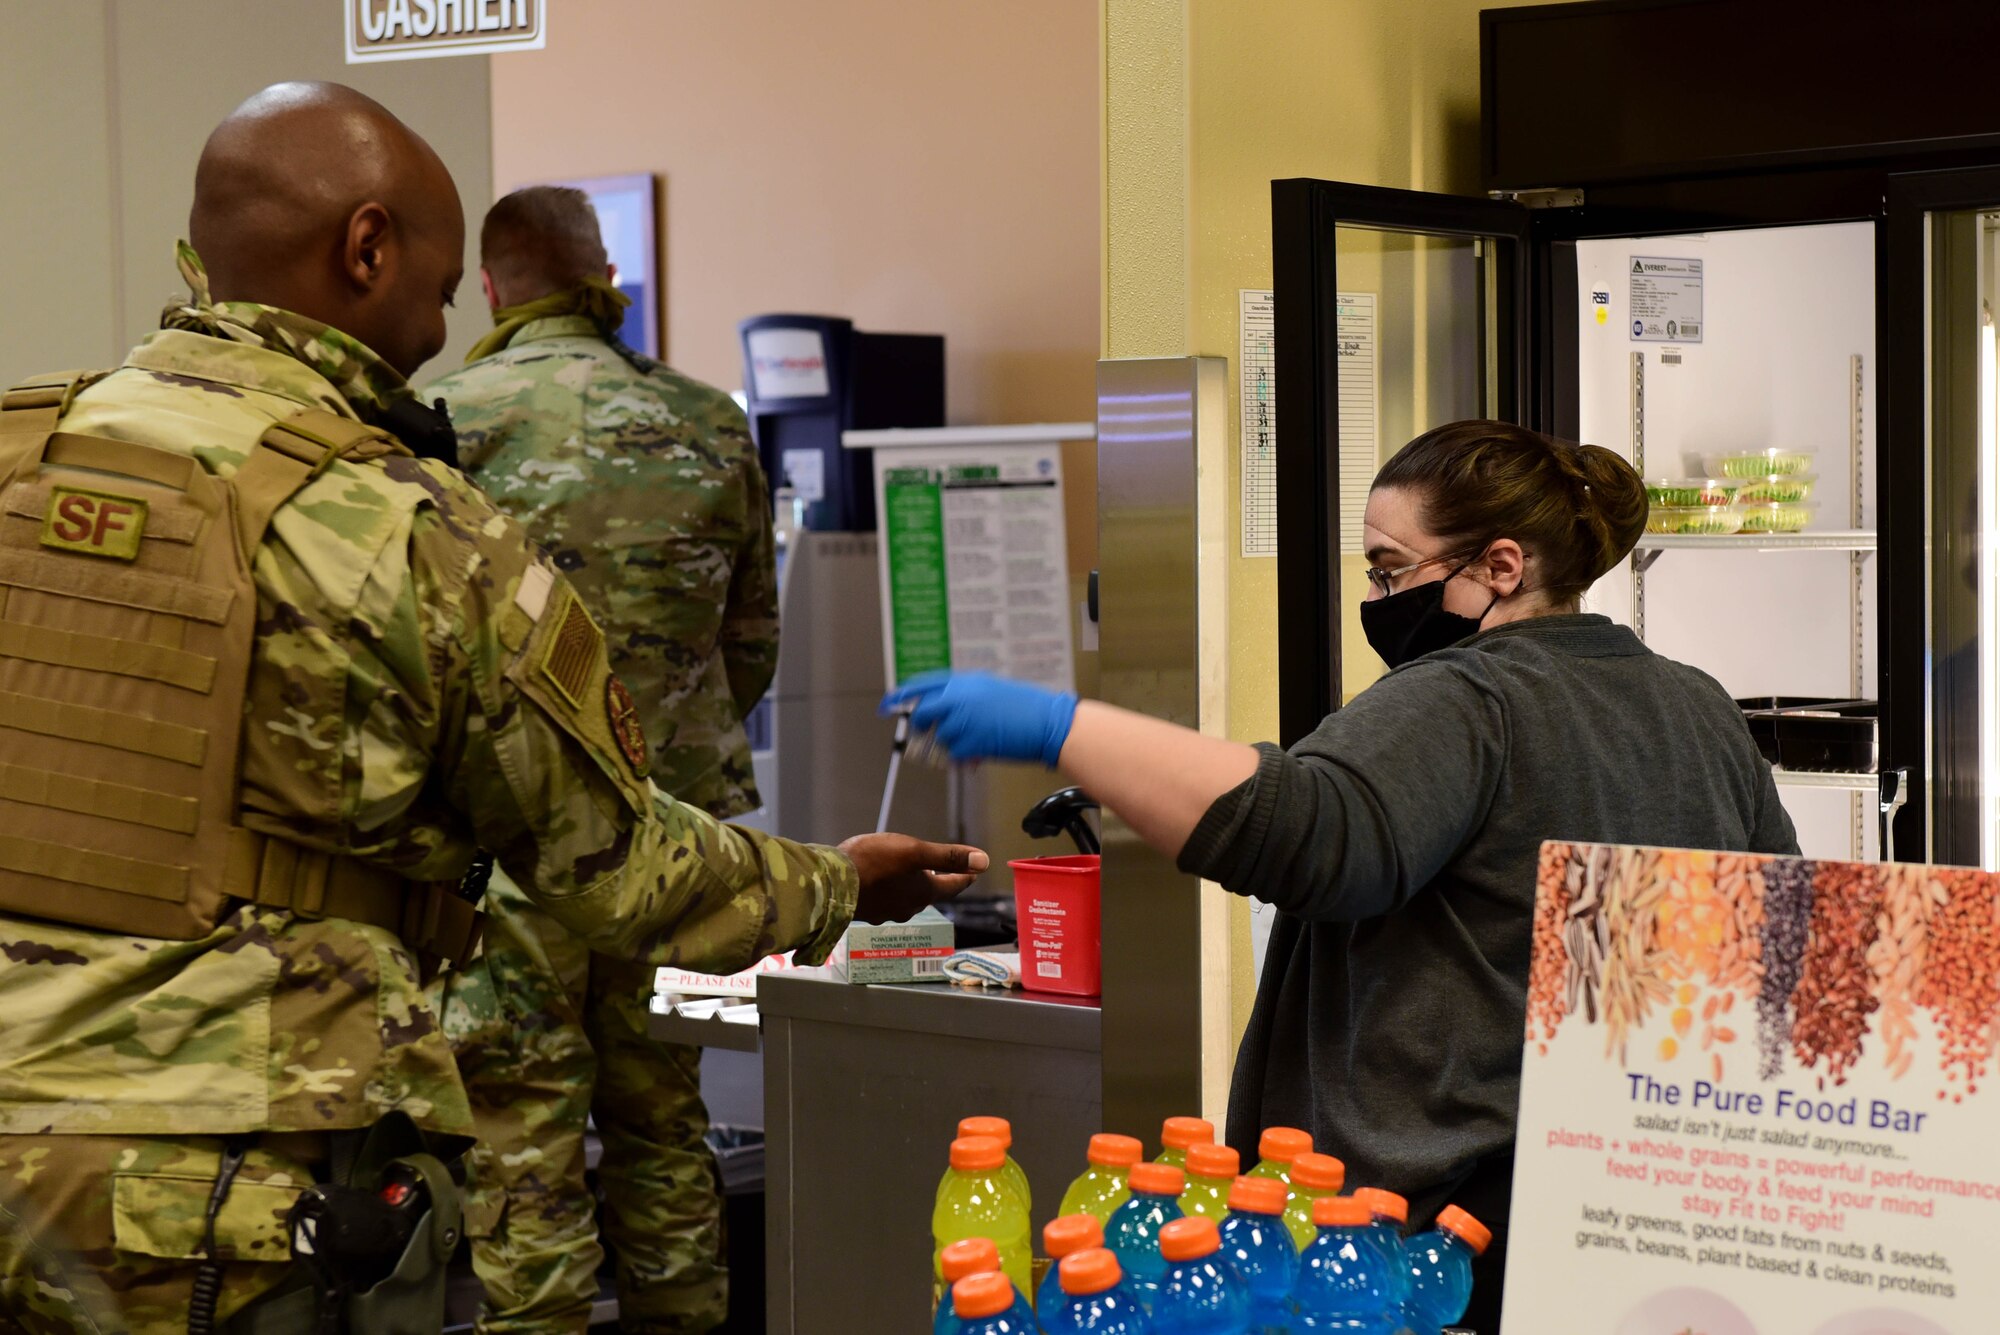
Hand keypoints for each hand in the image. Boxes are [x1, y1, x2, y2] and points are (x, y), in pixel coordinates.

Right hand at [839, 833, 989, 924]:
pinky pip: (885, 900)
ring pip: (905, 898)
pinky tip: (880, 883)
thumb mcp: (914, 852)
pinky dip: (890, 890)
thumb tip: (984, 862)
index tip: (973, 873)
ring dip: (910, 887)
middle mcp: (907, 906)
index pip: (952, 886)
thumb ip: (948, 857)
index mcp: (923, 892)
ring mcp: (886, 912)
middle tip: (941, 872)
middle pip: (928, 894)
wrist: (831, 883)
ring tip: (909, 875)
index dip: (964, 877)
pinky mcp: (866, 911)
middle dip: (936, 882)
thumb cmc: (874, 863)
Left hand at [881, 671, 1077, 765]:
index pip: (922, 685)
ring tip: (977, 742)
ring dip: (954, 744)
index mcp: (965, 681)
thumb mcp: (991, 690)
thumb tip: (944, 713)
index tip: (887, 704)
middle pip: (923, 712)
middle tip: (924, 735)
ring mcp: (964, 719)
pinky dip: (965, 758)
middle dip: (921, 726)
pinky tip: (982, 755)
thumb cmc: (1026, 708)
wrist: (1048, 722)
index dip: (901, 695)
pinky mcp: (971, 741)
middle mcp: (960, 696)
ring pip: (940, 736)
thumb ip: (965, 697)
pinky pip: (956, 754)